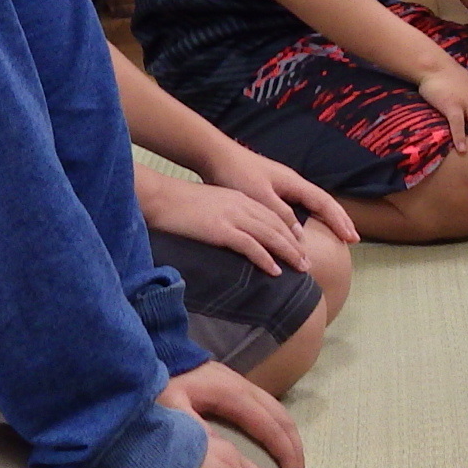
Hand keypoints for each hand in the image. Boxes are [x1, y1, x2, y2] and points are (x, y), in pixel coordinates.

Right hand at [139, 175, 309, 277]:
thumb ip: (226, 216)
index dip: (289, 232)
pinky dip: (265, 259)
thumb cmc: (179, 204)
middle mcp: (241, 205)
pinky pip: (250, 246)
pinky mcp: (220, 230)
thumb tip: (234, 234)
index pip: (273, 216)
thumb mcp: (210, 206)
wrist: (160, 197)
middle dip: (295, 245)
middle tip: (308, 263)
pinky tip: (275, 271)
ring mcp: (232, 217)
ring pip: (270, 236)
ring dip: (288, 253)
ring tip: (301, 269)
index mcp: (239, 199)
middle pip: (277, 226)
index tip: (299, 247)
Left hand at [162, 361, 306, 467]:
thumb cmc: (163, 382)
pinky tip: (279, 450)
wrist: (160, 352)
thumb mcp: (171, 406)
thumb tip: (220, 455)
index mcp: (233, 394)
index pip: (270, 426)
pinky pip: (271, 412)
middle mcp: (246, 388)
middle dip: (295, 452)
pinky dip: (281, 433)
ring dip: (291, 443)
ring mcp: (245, 386)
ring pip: (281, 414)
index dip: (285, 454)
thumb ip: (193, 428)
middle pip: (283, 420)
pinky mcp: (239, 390)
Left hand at [199, 146, 361, 247]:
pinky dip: (309, 217)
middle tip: (353, 238)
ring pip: (312, 204)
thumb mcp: (259, 196)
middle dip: (339, 220)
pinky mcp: (271, 190)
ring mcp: (283, 186)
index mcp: (293, 183)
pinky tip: (306, 227)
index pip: (324, 203)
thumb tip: (300, 236)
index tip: (352, 237)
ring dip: (326, 219)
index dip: (339, 221)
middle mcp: (292, 183)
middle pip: (323, 202)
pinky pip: (299, 206)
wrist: (216, 156)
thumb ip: (280, 214)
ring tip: (337, 234)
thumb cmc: (236, 174)